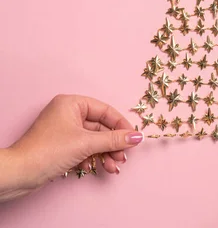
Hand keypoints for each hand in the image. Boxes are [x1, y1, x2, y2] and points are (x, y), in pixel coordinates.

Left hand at [0, 94, 142, 201]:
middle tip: (122, 158)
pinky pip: (85, 148)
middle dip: (113, 145)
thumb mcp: (87, 143)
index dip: (121, 125)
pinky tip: (94, 168)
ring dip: (105, 154)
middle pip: (101, 128)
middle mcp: (68, 113)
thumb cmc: (48, 151)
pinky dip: (93, 158)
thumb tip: (137, 137)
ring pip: (95, 140)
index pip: (105, 111)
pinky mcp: (62, 145)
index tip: (134, 139)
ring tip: (111, 167)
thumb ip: (115, 140)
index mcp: (72, 104)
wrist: (20, 173)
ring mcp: (65, 130)